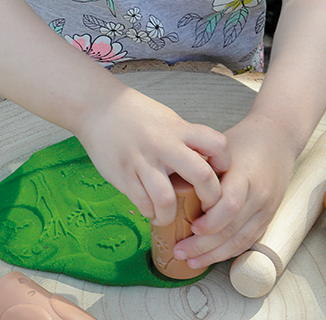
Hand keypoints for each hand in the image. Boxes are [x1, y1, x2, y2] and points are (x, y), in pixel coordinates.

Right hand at [77, 86, 229, 226]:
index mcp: (179, 129)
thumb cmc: (138, 116)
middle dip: (210, 198)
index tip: (220, 174)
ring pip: (166, 199)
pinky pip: (142, 202)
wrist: (99, 108)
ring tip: (169, 217)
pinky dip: (150, 212)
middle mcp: (164, 145)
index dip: (225, 162)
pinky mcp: (123, 174)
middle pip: (200, 175)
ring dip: (171, 215)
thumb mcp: (169, 121)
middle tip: (207, 207)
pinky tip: (150, 210)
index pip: (217, 144)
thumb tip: (208, 165)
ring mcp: (142, 161)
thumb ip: (187, 141)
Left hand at [171, 113, 295, 267]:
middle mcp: (259, 193)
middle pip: (233, 228)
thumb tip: (169, 191)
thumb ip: (201, 170)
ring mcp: (267, 207)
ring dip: (215, 255)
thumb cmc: (244, 141)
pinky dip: (229, 251)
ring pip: (241, 240)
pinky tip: (212, 256)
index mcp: (245, 173)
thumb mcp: (221, 149)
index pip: (230, 204)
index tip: (190, 228)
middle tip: (179, 251)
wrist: (278, 137)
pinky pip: (249, 240)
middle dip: (204, 245)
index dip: (210, 221)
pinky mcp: (269, 216)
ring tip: (191, 261)